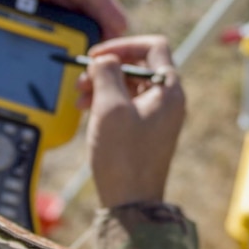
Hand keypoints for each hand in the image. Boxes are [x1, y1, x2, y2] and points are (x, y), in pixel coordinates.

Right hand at [81, 36, 184, 207]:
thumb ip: (106, 74)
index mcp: (169, 90)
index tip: (98, 54)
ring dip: (103, 85)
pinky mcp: (146, 131)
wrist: (131, 203)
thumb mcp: (110, 108)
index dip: (124, 45)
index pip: (154, 47)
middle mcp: (169, 100)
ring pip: (130, 85)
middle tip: (82, 78)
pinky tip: (87, 111)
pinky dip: (107, 102)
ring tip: (79, 97)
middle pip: (139, 66)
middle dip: (108, 67)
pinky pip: (127, 105)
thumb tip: (104, 59)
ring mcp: (158, 116)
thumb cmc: (123, 157)